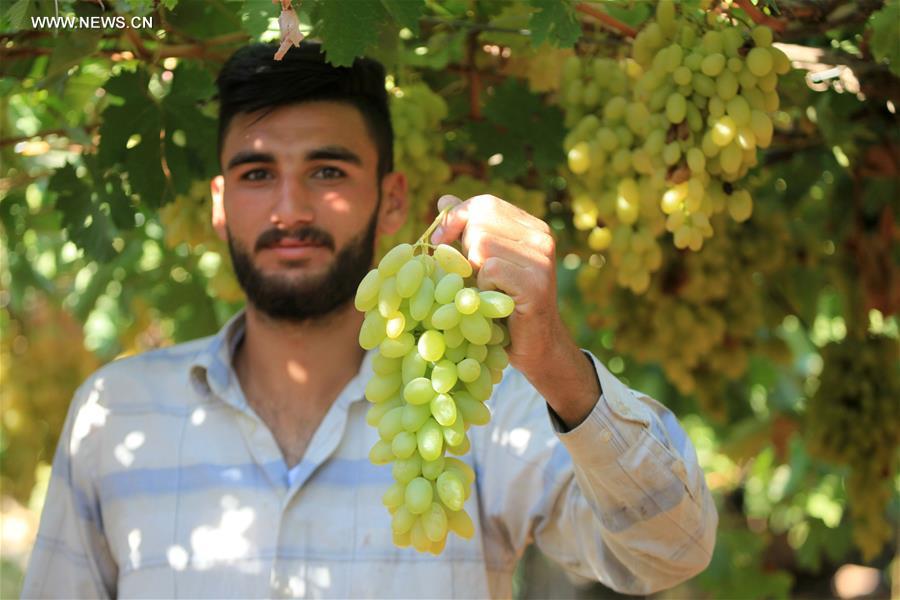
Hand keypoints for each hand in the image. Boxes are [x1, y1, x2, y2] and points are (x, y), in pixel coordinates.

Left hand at [430, 194, 559, 373]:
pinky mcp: (535, 283)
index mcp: (532, 228)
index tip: (439, 240)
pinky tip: (494, 302)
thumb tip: (444, 198)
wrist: (535, 347)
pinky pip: (489, 270)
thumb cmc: (504, 305)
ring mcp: (541, 259)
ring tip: (487, 291)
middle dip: (465, 249)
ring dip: (473, 272)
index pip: (485, 204)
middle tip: (472, 277)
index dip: (457, 218)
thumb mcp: (483, 263)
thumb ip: (467, 232)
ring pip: (482, 244)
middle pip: (481, 221)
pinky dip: (482, 288)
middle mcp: (541, 238)